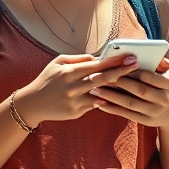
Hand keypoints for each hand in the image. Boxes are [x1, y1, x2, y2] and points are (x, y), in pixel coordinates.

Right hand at [18, 54, 139, 125]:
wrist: (32, 104)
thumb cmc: (47, 79)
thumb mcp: (58, 63)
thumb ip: (79, 59)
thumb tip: (99, 57)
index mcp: (68, 72)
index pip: (96, 65)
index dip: (114, 61)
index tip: (129, 56)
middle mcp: (72, 87)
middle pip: (102, 79)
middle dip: (121, 71)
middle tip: (136, 64)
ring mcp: (75, 101)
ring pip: (101, 94)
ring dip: (117, 87)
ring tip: (133, 80)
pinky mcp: (76, 112)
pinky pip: (95, 104)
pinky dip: (107, 99)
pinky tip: (119, 94)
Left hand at [90, 58, 168, 127]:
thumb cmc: (166, 86)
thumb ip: (160, 61)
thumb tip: (147, 52)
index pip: (151, 77)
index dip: (134, 72)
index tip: (119, 66)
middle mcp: (164, 99)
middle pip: (139, 90)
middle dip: (120, 83)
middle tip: (103, 76)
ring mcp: (154, 112)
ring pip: (130, 104)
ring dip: (112, 97)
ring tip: (96, 90)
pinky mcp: (146, 121)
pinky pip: (127, 114)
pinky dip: (112, 109)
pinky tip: (100, 103)